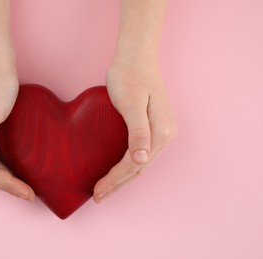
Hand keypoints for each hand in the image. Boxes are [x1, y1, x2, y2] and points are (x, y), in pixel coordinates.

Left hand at [93, 61, 177, 201]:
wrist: (136, 57)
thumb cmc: (130, 77)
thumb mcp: (132, 103)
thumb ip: (138, 131)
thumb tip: (141, 159)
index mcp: (161, 132)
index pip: (135, 165)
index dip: (116, 180)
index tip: (98, 192)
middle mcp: (164, 135)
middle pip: (138, 168)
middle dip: (118, 184)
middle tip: (98, 197)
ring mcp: (160, 132)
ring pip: (140, 164)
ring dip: (123, 178)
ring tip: (106, 189)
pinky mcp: (152, 127)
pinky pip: (139, 153)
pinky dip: (127, 166)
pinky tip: (116, 170)